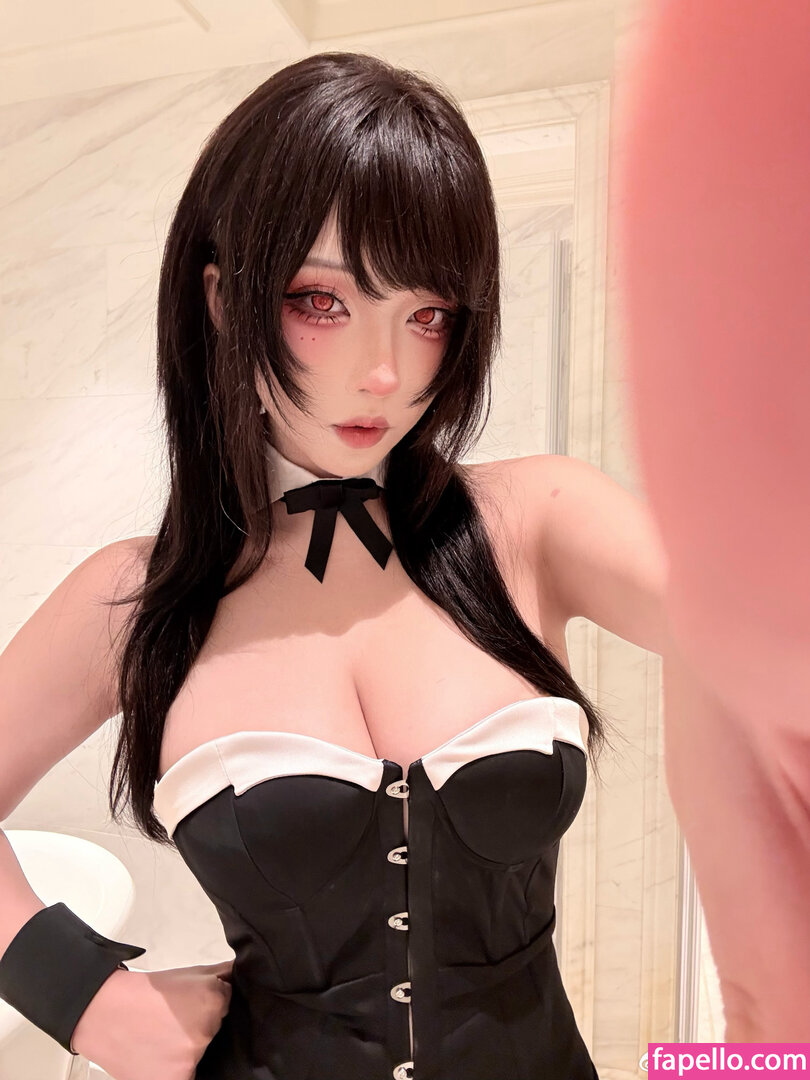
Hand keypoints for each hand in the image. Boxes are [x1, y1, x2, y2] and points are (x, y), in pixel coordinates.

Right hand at [70, 958, 233, 1079]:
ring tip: (165, 1041)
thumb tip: (245, 972)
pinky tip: (163, 1059)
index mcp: (213, 1000)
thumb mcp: (190, 973)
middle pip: (213, 1032)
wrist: (105, 1013)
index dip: (209, 1007)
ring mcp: (190, 1058)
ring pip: (200, 1055)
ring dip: (188, 1050)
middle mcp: (205, 1030)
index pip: (225, 1007)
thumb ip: (222, 974)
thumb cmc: (147, 992)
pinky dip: (179, 1070)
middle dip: (199, 1028)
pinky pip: (190, 1077)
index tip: (192, 1008)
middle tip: (175, 1024)